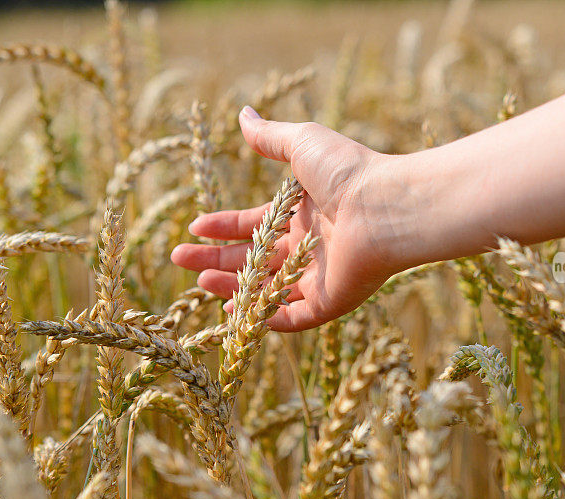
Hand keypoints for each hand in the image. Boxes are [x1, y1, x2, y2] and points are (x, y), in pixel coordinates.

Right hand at [171, 106, 401, 330]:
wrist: (385, 207)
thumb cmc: (348, 171)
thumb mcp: (303, 143)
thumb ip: (270, 136)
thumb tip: (242, 114)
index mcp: (304, 212)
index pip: (255, 223)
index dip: (224, 226)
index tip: (195, 226)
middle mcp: (311, 245)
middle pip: (254, 258)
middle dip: (216, 258)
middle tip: (179, 258)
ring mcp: (321, 276)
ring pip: (268, 288)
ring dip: (233, 287)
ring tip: (199, 283)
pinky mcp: (331, 302)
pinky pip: (294, 317)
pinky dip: (266, 318)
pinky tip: (236, 313)